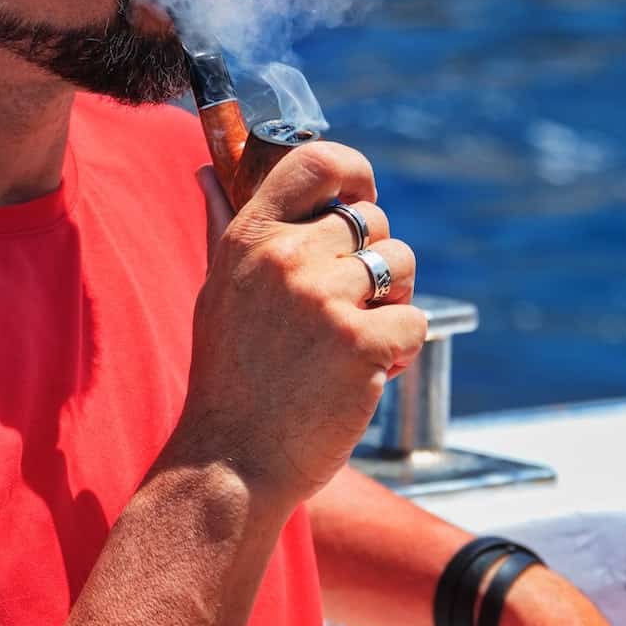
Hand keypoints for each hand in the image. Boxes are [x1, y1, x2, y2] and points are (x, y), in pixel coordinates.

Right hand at [171, 144, 427, 509]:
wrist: (231, 463)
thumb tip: (211, 173)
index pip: (315, 162)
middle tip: (350, 308)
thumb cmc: (228, 380)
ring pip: (401, 264)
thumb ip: (224, 227)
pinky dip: (400, 351)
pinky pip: (414, 321)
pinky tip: (364, 375)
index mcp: (250, 237)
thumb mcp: (218, 292)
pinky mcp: (361, 342)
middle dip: (376, 261)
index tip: (361, 194)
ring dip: (392, 302)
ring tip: (354, 342)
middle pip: (372, 220)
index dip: (353, 172)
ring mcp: (324, 298)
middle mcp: (286, 257)